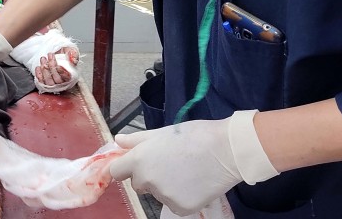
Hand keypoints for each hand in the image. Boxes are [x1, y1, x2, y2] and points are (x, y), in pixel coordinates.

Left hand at [35, 47, 78, 90]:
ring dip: (45, 71)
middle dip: (52, 67)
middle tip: (50, 55)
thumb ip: (74, 54)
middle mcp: (63, 82)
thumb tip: (73, 61)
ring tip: (43, 59)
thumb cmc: (64, 52)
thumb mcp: (71, 50)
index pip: (67, 78)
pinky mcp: (45, 83)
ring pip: (49, 82)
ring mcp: (54, 83)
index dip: (62, 72)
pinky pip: (41, 83)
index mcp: (71, 75)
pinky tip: (38, 67)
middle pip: (57, 80)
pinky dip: (39, 75)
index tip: (59, 65)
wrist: (56, 51)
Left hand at [109, 111, 277, 215]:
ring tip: (185, 170)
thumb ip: (136, 140)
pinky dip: (180, 196)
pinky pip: (173, 204)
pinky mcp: (180, 208)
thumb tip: (117, 141)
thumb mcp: (161, 133)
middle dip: (147, 176)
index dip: (124, 167)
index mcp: (139, 160)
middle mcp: (147, 180)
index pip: (116, 171)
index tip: (132, 165)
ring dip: (165, 186)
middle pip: (138, 184)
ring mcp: (163, 196)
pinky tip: (193, 183)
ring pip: (157, 193)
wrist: (225, 150)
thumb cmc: (193, 136)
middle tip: (168, 164)